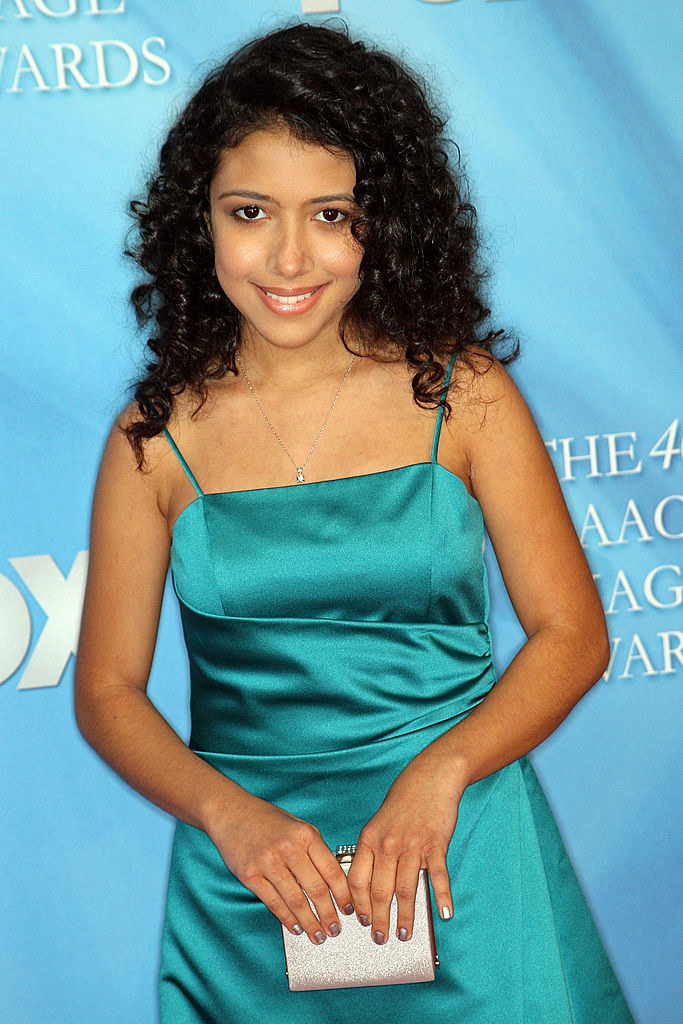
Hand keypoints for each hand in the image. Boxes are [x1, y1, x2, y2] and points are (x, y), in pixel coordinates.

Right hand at [209, 793, 354, 943]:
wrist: (232, 812)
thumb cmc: (267, 820)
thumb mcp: (298, 826)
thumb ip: (315, 850)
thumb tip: (333, 881)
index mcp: (305, 835)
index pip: (332, 870)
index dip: (343, 894)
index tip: (348, 909)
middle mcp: (288, 848)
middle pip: (315, 889)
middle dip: (328, 914)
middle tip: (334, 929)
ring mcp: (268, 862)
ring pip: (296, 900)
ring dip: (309, 922)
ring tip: (317, 934)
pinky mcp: (250, 875)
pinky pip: (274, 902)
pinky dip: (287, 918)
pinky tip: (295, 927)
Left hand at [346, 754, 463, 944]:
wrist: (431, 776)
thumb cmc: (404, 799)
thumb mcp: (379, 822)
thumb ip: (374, 850)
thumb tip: (369, 884)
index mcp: (370, 838)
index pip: (357, 880)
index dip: (358, 905)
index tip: (360, 921)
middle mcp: (388, 844)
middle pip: (380, 891)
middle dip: (379, 920)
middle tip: (381, 938)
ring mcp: (412, 845)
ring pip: (406, 889)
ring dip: (405, 916)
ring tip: (405, 933)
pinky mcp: (436, 844)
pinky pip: (437, 876)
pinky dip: (441, 896)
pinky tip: (443, 913)